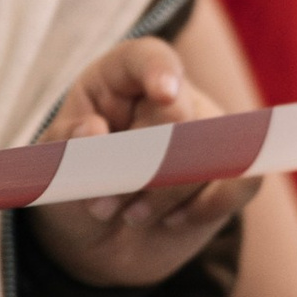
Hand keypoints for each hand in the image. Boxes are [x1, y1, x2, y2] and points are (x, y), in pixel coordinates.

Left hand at [28, 38, 261, 289]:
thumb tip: (93, 130)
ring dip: (166, 194)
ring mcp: (204, 131)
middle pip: (177, 117)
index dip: (159, 70)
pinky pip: (243, 178)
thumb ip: (65, 144)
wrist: (94, 239)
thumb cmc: (72, 187)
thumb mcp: (52, 165)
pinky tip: (174, 220)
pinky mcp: (228, 170)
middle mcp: (168, 95)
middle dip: (141, 168)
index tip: (164, 94)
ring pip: (210, 152)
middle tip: (103, 203)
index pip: (146, 57)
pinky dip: (209, 205)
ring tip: (129, 216)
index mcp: (118, 79)